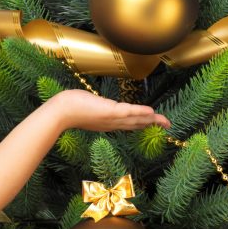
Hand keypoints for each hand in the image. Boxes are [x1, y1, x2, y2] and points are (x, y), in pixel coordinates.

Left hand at [49, 88, 170, 131]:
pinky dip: (141, 112)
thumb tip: (100, 103)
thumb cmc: (69, 107)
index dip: (142, 123)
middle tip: (166, 125)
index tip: (152, 122)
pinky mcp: (110, 112)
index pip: (128, 124)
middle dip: (152, 124)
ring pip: (135, 119)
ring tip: (164, 121)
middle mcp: (111, 124)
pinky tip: (152, 112)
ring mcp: (111, 119)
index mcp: (107, 123)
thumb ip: (97, 107)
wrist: (60, 111)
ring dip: (151, 120)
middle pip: (135, 124)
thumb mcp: (88, 107)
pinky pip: (129, 112)